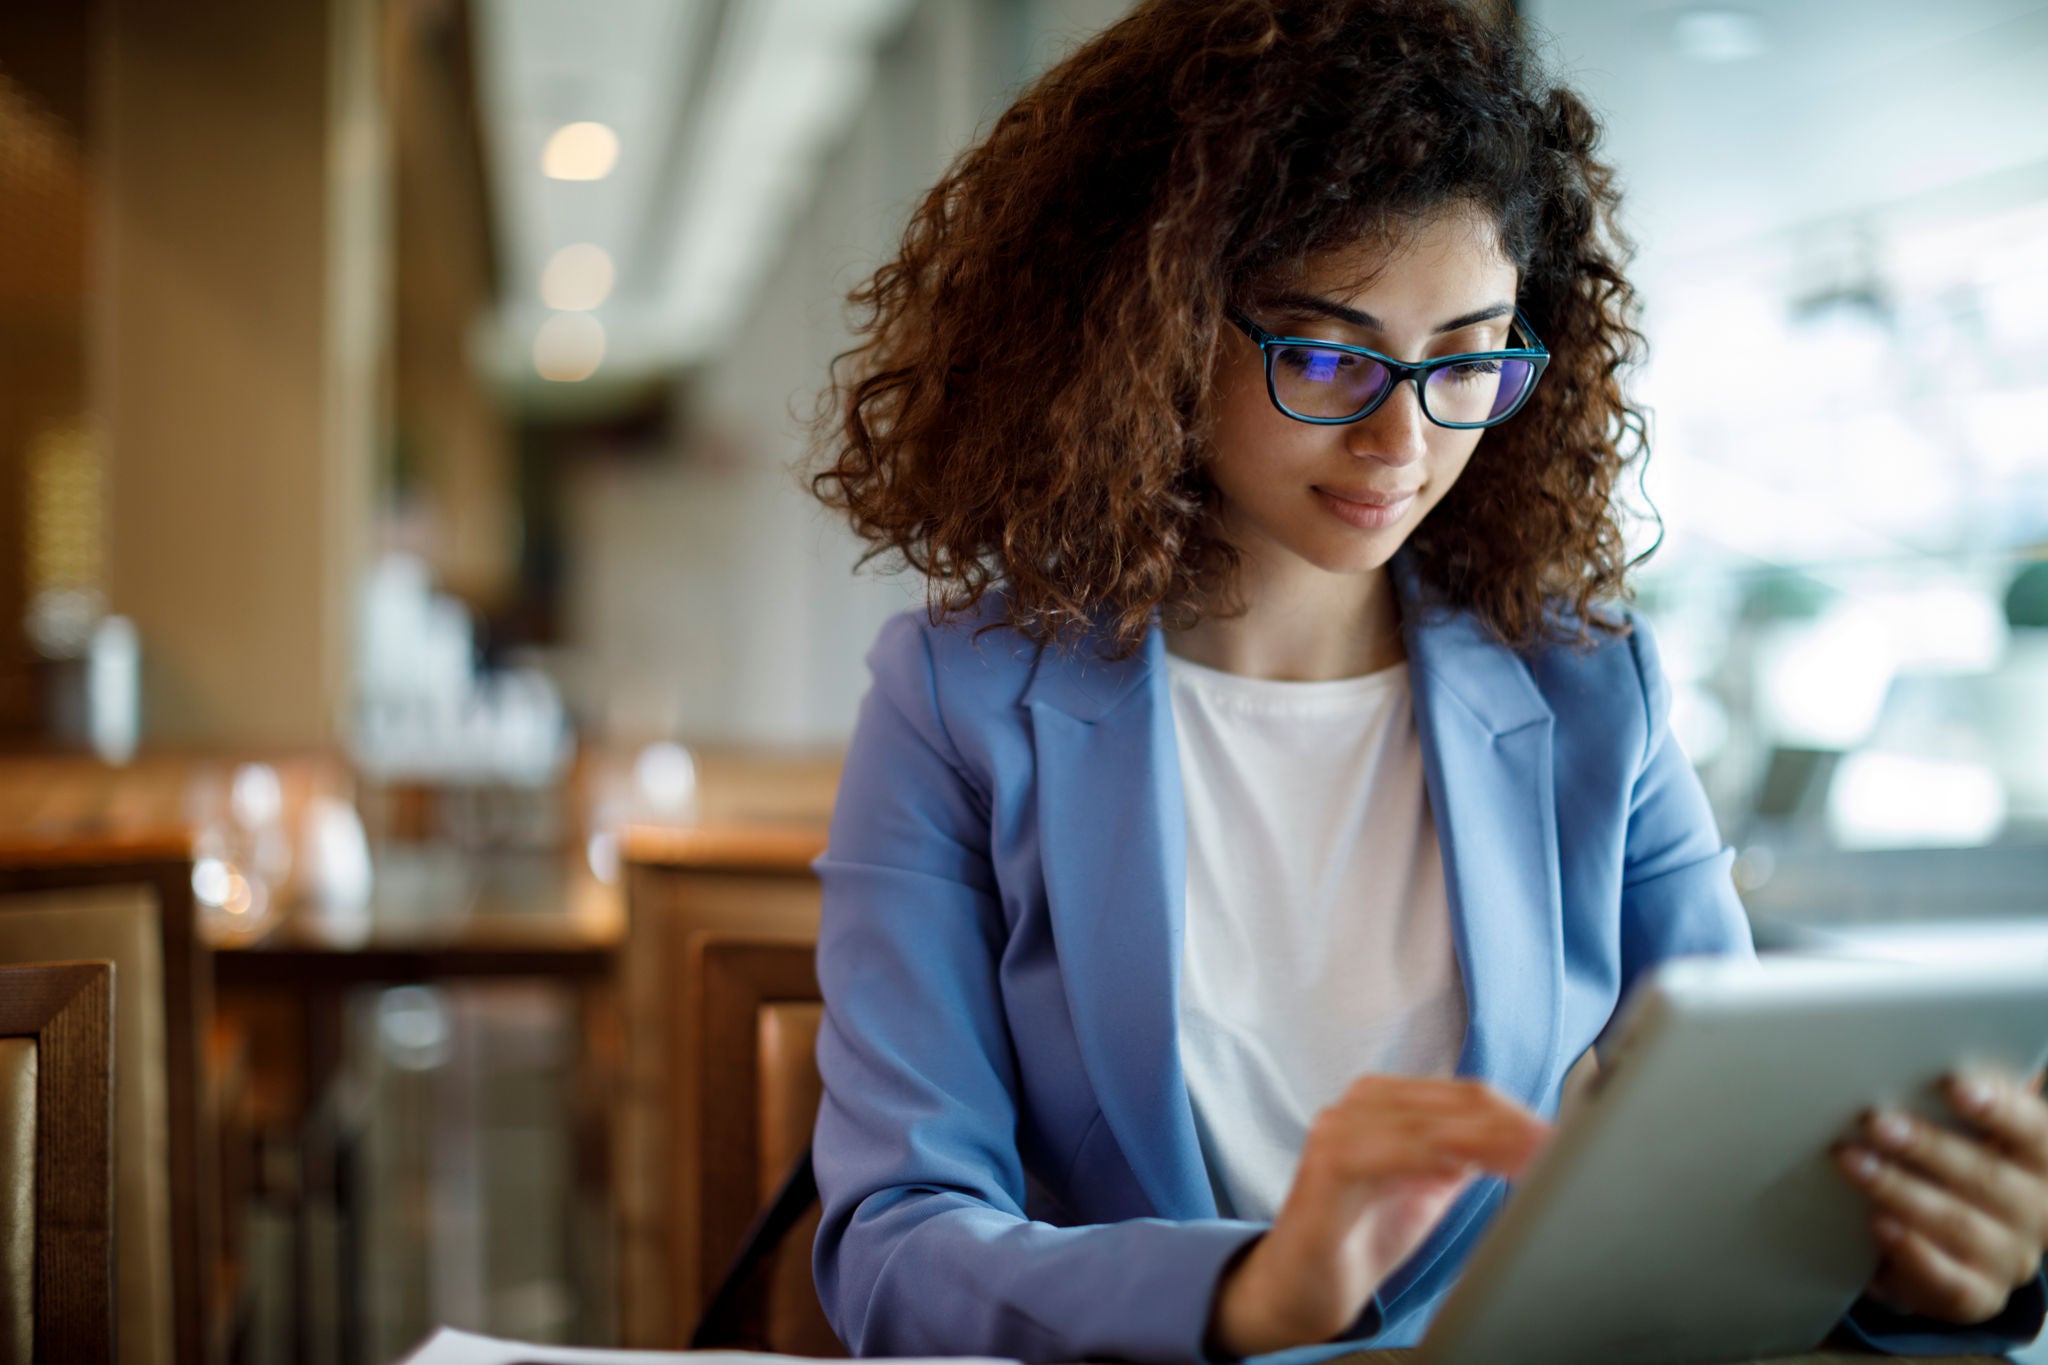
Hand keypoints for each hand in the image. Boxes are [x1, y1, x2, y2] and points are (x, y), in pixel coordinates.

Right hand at [1206, 1076, 1551, 1357]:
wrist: (1299, 1285)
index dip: (1519, 1118)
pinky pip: (1393, 1150)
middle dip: (1515, 1128)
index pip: (1468, 1096)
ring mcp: (1340, 1127)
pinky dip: (1438, 1156)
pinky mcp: (1328, 1161)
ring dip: (1491, 1142)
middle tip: (1557, 1151)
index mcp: (1386, 1101)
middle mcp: (1361, 1103)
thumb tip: (1525, 1142)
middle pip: (1458, 1102)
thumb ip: (1464, 1158)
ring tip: (1532, 1162)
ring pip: (1433, 1123)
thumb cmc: (1359, 1234)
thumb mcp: (1426, 1188)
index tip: (1560, 1142)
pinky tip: (1468, 1168)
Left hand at [1833, 1069, 2047, 1324]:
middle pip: (1988, 1177)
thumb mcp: (1968, 1130)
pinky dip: (1910, 1252)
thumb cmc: (1959, 1164)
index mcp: (2043, 1161)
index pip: (2035, 1132)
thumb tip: (1913, 1046)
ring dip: (1899, 1190)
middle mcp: (2037, 1211)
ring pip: (1959, 1225)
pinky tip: (1878, 1224)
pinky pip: (1948, 1282)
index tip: (1955, 1084)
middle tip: (1876, 1121)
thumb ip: (1957, 1099)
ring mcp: (2009, 1258)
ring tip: (1852, 1161)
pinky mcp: (1976, 1296)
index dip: (2000, 1108)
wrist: (1959, 1245)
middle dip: (1928, 1147)